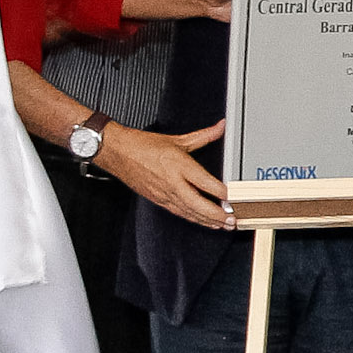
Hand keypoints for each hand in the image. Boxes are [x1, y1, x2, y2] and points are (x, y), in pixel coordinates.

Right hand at [95, 120, 229, 228]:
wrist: (117, 153)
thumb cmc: (143, 145)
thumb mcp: (177, 139)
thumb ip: (203, 136)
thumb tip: (220, 127)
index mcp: (179, 165)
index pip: (205, 183)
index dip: (222, 193)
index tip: (235, 198)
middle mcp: (172, 182)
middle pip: (199, 204)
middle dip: (217, 215)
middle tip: (233, 220)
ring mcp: (164, 194)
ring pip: (189, 212)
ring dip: (208, 221)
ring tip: (224, 226)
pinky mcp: (158, 200)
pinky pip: (179, 212)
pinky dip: (194, 219)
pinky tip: (204, 222)